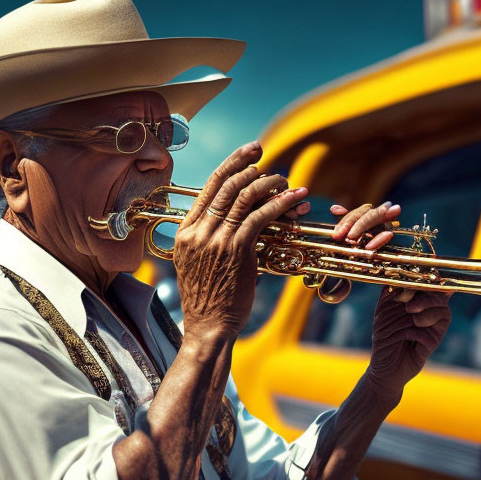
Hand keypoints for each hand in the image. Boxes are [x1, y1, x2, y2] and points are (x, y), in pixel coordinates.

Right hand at [173, 142, 307, 339]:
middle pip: (227, 185)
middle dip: (250, 165)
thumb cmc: (208, 299)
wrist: (208, 326)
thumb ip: (208, 237)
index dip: (231, 164)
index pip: (209, 186)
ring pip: (245, 197)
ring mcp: (216, 240)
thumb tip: (231, 216)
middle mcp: (198, 231)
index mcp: (186, 230)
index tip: (249, 153)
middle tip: (267, 156)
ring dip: (270, 184)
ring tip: (286, 181)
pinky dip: (280, 205)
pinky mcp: (237, 250)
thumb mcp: (196, 262)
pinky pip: (260, 217)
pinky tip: (294, 200)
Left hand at [326, 201, 450, 395]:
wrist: (384, 365)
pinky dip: (422, 326)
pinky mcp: (436, 338)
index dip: (430, 269)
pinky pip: (438, 324)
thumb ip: (393, 286)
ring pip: (440, 306)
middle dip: (424, 291)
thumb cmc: (385, 335)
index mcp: (418, 297)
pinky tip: (410, 333)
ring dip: (424, 308)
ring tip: (410, 315)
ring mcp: (435, 323)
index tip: (428, 259)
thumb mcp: (385, 307)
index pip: (429, 279)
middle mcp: (430, 307)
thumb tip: (395, 264)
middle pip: (439, 289)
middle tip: (407, 301)